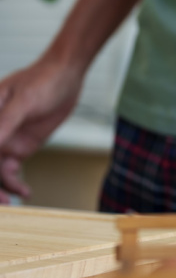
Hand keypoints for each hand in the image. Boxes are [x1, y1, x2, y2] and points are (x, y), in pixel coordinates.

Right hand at [0, 56, 84, 202]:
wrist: (67, 76)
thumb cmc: (42, 81)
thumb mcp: (24, 101)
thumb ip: (5, 123)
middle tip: (1, 202)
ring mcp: (3, 141)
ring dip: (0, 188)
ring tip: (13, 201)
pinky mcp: (19, 147)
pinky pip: (10, 170)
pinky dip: (13, 183)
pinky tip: (24, 192)